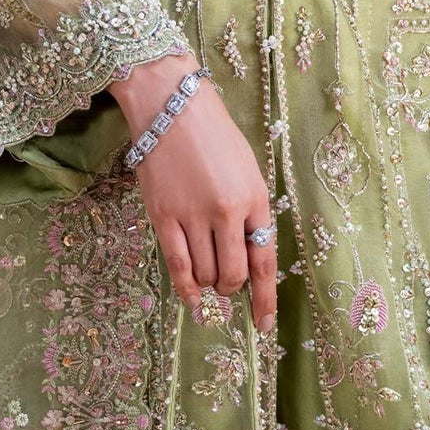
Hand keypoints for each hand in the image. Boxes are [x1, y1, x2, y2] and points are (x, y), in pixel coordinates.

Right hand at [107, 53, 277, 334]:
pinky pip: (178, 266)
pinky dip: (186, 289)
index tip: (264, 324)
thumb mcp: (247, 169)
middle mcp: (227, 212)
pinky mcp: (164, 217)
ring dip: (208, 284)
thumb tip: (249, 257)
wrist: (172, 106)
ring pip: (205, 274)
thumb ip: (251, 211)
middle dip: (232, 288)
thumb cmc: (214, 134)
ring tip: (207, 276)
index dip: (265, 299)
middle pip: (233, 274)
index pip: (265, 261)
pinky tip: (191, 300)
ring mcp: (194, 216)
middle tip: (228, 285)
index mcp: (255, 198)